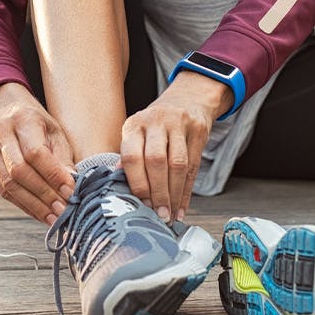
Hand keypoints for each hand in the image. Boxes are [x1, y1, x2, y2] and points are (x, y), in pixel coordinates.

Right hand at [0, 82, 75, 224]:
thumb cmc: (36, 121)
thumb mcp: (54, 130)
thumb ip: (62, 157)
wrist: (4, 107)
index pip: (36, 152)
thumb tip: (72, 185)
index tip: (70, 192)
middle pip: (19, 172)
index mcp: (22, 119)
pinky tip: (37, 212)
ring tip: (53, 217)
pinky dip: (21, 204)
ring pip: (8, 185)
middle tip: (63, 211)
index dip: (53, 175)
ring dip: (33, 205)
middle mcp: (0, 132)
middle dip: (43, 195)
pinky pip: (1, 189)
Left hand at [120, 72, 230, 222]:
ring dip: (174, 195)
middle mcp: (155, 120)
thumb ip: (129, 158)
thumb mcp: (138, 134)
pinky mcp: (198, 129)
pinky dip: (186, 191)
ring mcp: (179, 123)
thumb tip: (117, 186)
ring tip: (170, 215)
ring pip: (177, 165)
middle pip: (156, 161)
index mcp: (134, 124)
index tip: (141, 205)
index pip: (132, 156)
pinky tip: (181, 207)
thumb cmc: (157, 126)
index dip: (137, 184)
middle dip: (158, 193)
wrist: (187, 99)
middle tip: (159, 215)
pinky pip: (193, 166)